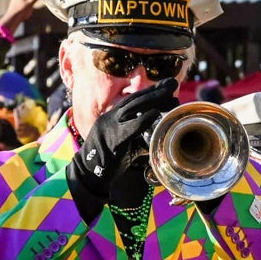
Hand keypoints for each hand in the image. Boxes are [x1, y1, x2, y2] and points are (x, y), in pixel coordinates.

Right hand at [66, 80, 177, 201]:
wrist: (88, 176)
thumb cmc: (107, 162)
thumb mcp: (126, 146)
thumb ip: (140, 138)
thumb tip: (158, 136)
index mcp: (112, 118)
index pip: (132, 100)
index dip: (150, 91)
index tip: (166, 84)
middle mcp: (109, 119)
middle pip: (134, 100)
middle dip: (154, 91)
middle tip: (172, 83)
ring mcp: (109, 128)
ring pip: (132, 108)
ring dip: (152, 99)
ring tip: (170, 94)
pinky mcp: (111, 141)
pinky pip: (129, 128)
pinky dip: (143, 120)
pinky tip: (155, 113)